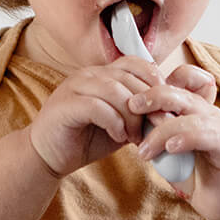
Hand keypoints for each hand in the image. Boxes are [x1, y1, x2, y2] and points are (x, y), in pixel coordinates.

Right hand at [29, 58, 161, 177]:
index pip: (135, 63)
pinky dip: (113, 123)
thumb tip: (170, 113)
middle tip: (154, 129)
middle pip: (129, 78)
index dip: (154, 82)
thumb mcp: (121, 124)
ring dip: (131, 116)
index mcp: (102, 74)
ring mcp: (74, 87)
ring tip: (134, 136)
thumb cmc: (86, 138)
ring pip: (115, 90)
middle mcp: (89, 75)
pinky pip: (97, 107)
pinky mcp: (65, 105)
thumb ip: (139, 114)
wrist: (49, 156)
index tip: (164, 107)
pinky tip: (117, 136)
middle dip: (147, 105)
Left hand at [130, 66, 219, 219]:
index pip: (182, 78)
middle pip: (180, 91)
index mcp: (195, 109)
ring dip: (162, 130)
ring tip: (143, 151)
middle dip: (152, 96)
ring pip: (190, 115)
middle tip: (131, 107)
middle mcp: (209, 113)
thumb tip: (126, 123)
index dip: (156, 81)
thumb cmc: (197, 175)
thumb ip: (155, 135)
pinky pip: (207, 135)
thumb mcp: (169, 152)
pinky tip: (170, 148)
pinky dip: (186, 138)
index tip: (132, 98)